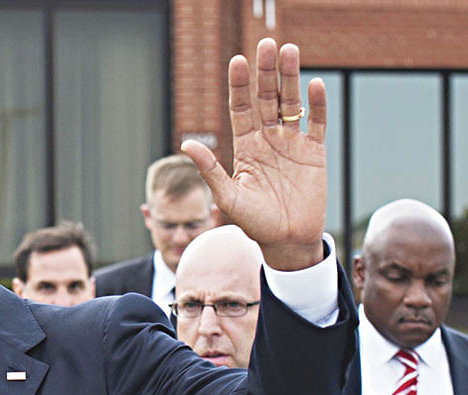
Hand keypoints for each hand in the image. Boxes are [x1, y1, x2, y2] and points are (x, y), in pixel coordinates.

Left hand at [181, 38, 326, 270]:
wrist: (287, 241)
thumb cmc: (254, 223)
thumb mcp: (228, 197)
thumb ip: (210, 170)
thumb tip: (186, 144)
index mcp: (245, 148)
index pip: (240, 109)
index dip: (239, 85)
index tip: (237, 61)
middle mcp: (268, 140)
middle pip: (266, 99)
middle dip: (265, 73)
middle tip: (266, 44)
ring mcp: (292, 144)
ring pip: (291, 104)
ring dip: (290, 78)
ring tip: (288, 51)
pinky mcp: (315, 153)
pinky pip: (316, 123)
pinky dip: (316, 105)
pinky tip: (313, 85)